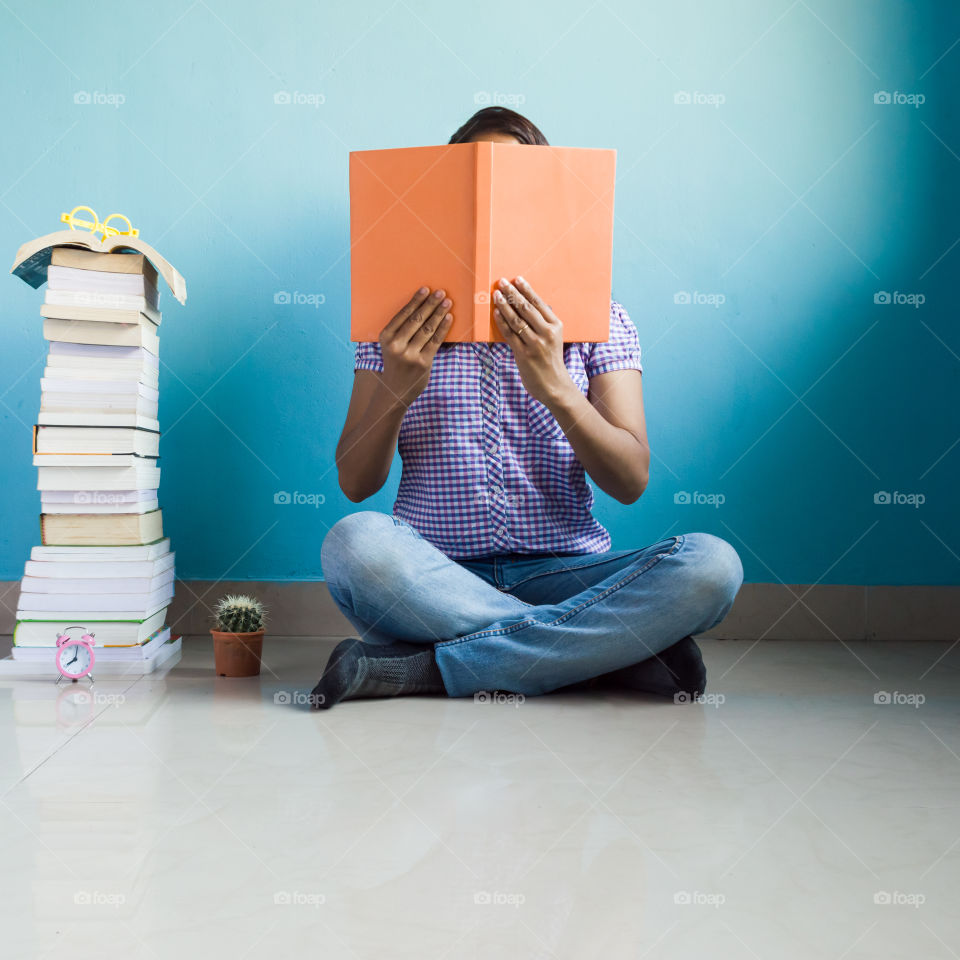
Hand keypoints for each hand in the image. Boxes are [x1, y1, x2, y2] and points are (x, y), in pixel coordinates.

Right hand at [378, 286, 453, 407]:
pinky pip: (436, 341)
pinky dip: (443, 328)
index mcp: (385, 337)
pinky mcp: (423, 363)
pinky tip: (449, 318)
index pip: (403, 314)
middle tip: (441, 292)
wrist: (396, 389)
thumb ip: (401, 330)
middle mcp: (396, 345)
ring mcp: (410, 355)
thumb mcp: (391, 345)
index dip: (416, 301)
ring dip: (439, 313)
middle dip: (430, 304)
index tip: (425, 289)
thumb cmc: (396, 362)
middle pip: (417, 319)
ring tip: (447, 302)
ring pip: (427, 329)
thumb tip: (421, 307)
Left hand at [493, 276, 574, 405]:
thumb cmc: (551, 360)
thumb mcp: (554, 339)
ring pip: (516, 320)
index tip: (516, 279)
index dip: (526, 290)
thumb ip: (544, 324)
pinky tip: (495, 313)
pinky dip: (501, 322)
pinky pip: (510, 335)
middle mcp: (547, 333)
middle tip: (501, 282)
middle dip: (512, 293)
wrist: (555, 386)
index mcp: (556, 326)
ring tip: (496, 295)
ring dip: (504, 305)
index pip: (539, 303)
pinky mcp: (524, 354)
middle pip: (526, 308)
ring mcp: (535, 344)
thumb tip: (530, 306)